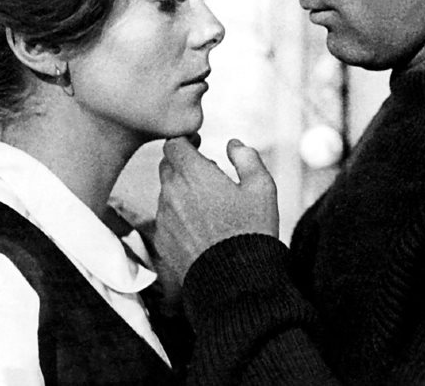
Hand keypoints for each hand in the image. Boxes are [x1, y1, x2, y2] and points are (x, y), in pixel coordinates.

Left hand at [155, 136, 278, 284]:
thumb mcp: (262, 187)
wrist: (235, 282)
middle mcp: (172, 192)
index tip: (199, 146)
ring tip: (209, 207)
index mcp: (193, 174)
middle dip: (184, 165)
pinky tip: (201, 229)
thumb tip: (234, 145)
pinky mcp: (162, 241)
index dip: (185, 141)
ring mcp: (164, 218)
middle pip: (168, 166)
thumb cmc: (251, 231)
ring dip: (182, 192)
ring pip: (166, 193)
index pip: (174, 144)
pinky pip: (165, 219)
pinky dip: (179, 217)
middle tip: (208, 176)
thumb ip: (247, 157)